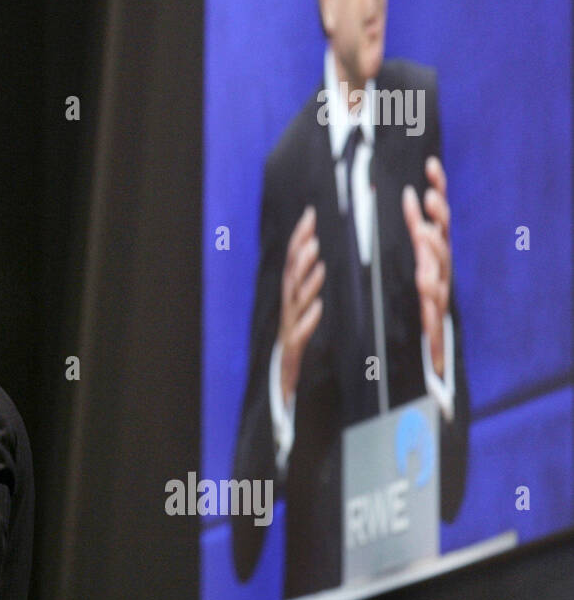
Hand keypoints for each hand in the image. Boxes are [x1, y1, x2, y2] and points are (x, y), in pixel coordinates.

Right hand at [277, 205, 325, 407]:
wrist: (280, 384)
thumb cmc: (295, 347)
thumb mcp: (302, 312)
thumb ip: (306, 287)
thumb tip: (314, 258)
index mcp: (291, 296)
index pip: (294, 260)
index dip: (300, 237)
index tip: (310, 214)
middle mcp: (287, 308)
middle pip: (292, 275)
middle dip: (301, 253)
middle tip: (313, 234)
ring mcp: (289, 327)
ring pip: (296, 300)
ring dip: (307, 281)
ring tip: (320, 264)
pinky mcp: (294, 347)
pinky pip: (302, 332)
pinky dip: (309, 319)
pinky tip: (319, 308)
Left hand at [402, 156, 452, 378]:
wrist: (424, 344)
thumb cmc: (417, 291)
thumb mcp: (412, 253)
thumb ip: (414, 223)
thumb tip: (408, 192)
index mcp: (432, 247)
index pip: (438, 212)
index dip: (438, 187)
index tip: (431, 163)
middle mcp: (438, 264)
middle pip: (442, 234)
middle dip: (437, 215)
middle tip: (428, 196)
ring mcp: (438, 288)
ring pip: (439, 266)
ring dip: (433, 248)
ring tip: (424, 232)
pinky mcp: (433, 314)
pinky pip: (433, 302)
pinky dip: (430, 293)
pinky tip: (425, 282)